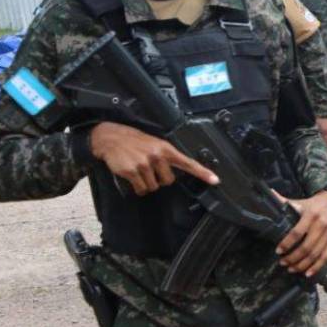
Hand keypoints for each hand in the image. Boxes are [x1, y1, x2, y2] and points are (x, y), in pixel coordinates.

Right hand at [89, 122, 218, 195]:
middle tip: (150, 169)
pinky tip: (132, 177)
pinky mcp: (133, 171)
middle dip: (159, 179)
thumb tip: (176, 171)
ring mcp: (145, 164)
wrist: (112, 138)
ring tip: (139, 171)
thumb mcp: (155, 144)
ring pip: (153, 187)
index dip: (203, 172)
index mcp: (166, 149)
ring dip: (146, 183)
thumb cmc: (135, 142)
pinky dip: (137, 187)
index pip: (188, 162)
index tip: (215, 180)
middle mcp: (157, 156)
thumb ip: (167, 157)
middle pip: (168, 181)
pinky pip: (141, 189)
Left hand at [275, 190, 326, 276]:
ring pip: (315, 254)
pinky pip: (325, 257)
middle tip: (283, 263)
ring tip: (291, 269)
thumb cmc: (311, 204)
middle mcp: (322, 225)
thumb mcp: (298, 202)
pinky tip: (307, 273)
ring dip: (302, 264)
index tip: (278, 251)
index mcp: (311, 215)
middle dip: (293, 258)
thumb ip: (283, 201)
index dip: (286, 243)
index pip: (297, 232)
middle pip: (306, 247)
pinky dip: (316, 267)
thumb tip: (268, 194)